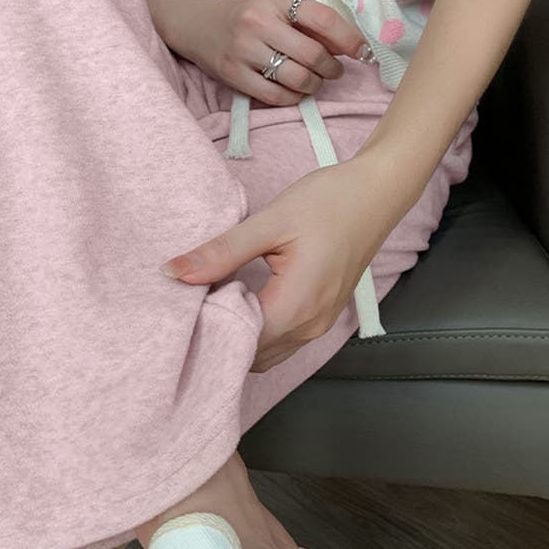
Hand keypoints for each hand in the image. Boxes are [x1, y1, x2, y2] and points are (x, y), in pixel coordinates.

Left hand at [158, 153, 402, 372]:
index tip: (181, 306)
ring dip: (238, 334)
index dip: (206, 328)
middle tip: (189, 303)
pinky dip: (257, 329)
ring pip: (266, 352)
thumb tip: (173, 273)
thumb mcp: (269, 222)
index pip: (237, 343)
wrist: (375, 192)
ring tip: (211, 299)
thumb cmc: (327, 202)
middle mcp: (310, 327)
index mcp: (296, 307)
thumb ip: (221, 252)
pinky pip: (282, 339)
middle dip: (219, 336)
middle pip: (251, 356)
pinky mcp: (322, 314)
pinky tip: (238, 297)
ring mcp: (319, 324)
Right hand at [183, 0, 375, 105]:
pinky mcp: (234, 75)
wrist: (200, 25)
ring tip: (314, 81)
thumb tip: (349, 47)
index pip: (323, 19)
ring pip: (296, 78)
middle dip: (332, 68)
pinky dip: (293, 97)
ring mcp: (244, 50)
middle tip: (334, 71)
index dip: (349, 39)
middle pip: (313, 55)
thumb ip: (311, 21)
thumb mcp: (278, 4)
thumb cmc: (248, 14)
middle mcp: (258, 22)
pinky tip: (295, 91)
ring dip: (314, 85)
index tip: (363, 52)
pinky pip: (275, 95)